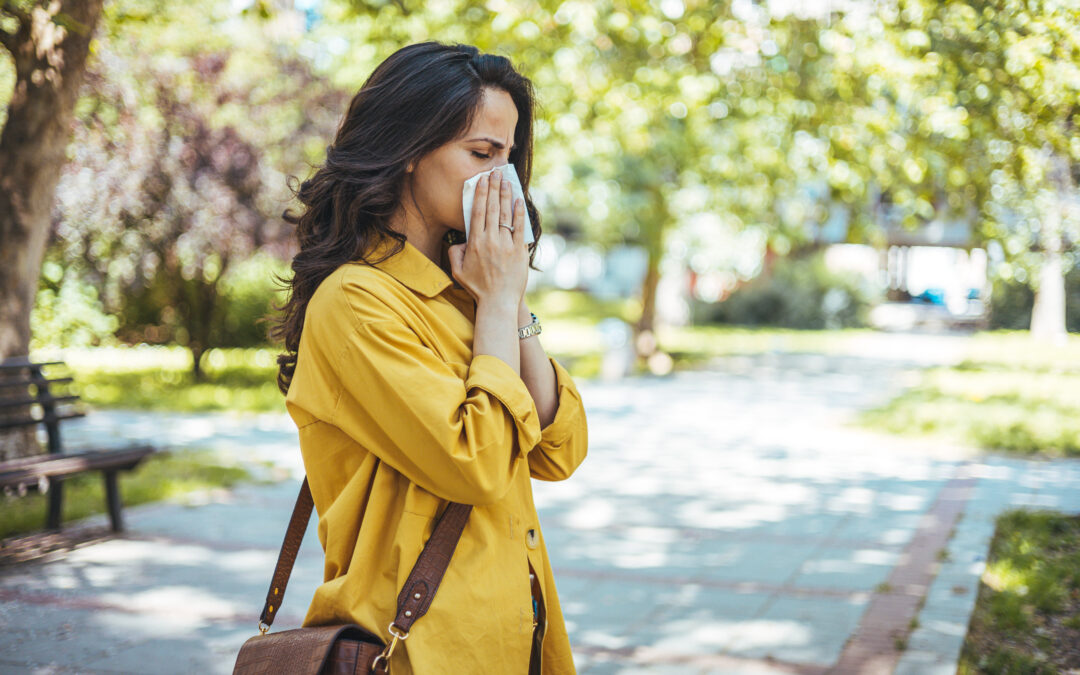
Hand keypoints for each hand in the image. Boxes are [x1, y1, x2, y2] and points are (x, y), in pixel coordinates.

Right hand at [448, 168, 528, 308]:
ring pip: (506, 214)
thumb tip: (459, 240)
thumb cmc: (477, 288)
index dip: (480, 193)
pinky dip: (519, 213)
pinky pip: (520, 228)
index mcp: (475, 243)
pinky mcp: (519, 251)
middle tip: (495, 172)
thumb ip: (455, 252)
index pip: (478, 212)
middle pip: (492, 208)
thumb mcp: (458, 271)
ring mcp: (506, 245)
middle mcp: (490, 240)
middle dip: (493, 188)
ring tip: (506, 180)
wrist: (498, 302)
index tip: (482, 180)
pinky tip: (518, 200)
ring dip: (506, 195)